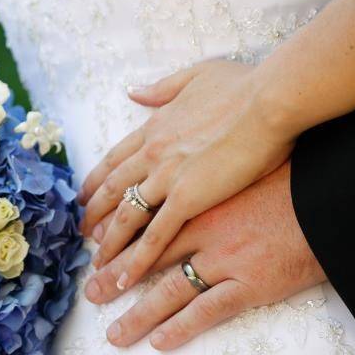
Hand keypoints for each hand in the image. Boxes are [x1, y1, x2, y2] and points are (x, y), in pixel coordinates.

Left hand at [77, 60, 294, 291]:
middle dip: (95, 214)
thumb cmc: (246, 86)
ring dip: (110, 243)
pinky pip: (155, 236)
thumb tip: (134, 92)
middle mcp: (152, 153)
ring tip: (98, 263)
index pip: (116, 159)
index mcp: (155, 128)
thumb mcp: (196, 76)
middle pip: (113, 189)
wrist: (271, 100)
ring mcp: (166, 177)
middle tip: (82, 234)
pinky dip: (138, 260)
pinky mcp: (187, 199)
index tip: (86, 196)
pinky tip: (127, 279)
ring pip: (126, 216)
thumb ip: (162, 88)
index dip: (98, 179)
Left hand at [83, 162, 326, 349]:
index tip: (93, 254)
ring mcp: (224, 259)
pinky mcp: (250, 284)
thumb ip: (198, 165)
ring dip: (139, 315)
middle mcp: (202, 232)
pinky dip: (182, 328)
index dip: (117, 243)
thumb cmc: (286, 178)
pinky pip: (208, 310)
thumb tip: (175, 156)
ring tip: (115, 334)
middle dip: (115, 279)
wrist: (329, 200)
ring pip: (170, 291)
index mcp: (195, 202)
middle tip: (90, 293)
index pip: (144, 225)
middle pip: (147, 260)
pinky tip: (160, 342)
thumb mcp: (233, 163)